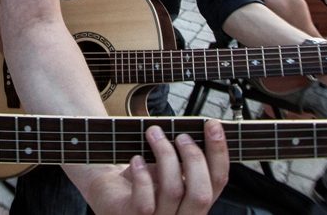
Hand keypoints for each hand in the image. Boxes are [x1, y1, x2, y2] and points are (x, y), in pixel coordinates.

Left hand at [84, 122, 228, 214]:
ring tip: (154, 133)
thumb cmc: (142, 177)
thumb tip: (203, 129)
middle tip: (180, 135)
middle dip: (193, 157)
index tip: (212, 124)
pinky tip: (136, 159)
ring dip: (165, 154)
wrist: (107, 189)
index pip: (218, 181)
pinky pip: (145, 202)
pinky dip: (142, 175)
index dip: (219, 152)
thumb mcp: (170, 166)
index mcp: (195, 202)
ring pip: (173, 191)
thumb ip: (187, 158)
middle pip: (201, 193)